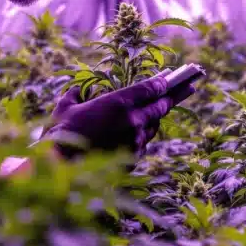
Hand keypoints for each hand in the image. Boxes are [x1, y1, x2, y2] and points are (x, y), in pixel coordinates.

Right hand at [49, 76, 195, 157]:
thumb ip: (77, 94)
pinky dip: (139, 138)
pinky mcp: (132, 159)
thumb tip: (78, 89)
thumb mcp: (66, 106)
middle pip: (160, 107)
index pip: (151, 88)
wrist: (59, 165)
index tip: (168, 79)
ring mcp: (134, 141)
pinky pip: (142, 145)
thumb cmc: (59, 132)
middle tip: (185, 89)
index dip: (161, 83)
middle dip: (171, 97)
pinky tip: (134, 135)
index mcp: (119, 102)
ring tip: (156, 112)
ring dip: (154, 119)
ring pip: (152, 127)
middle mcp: (132, 121)